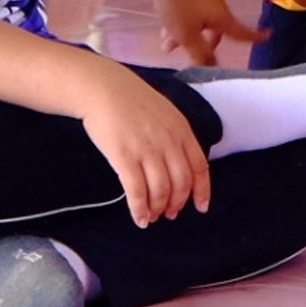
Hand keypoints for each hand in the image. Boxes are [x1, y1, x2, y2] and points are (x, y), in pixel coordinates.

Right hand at [79, 60, 211, 226]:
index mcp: (182, 131)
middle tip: (170, 214)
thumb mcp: (166, 113)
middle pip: (181, 182)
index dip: (202, 191)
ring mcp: (147, 150)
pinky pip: (136, 190)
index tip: (201, 207)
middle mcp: (169, 142)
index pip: (200, 167)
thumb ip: (176, 136)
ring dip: (158, 208)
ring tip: (152, 217)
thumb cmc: (132, 101)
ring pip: (160, 190)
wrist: (103, 89)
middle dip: (177, 203)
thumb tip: (180, 163)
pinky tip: (139, 218)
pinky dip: (139, 208)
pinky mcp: (124, 157)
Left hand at [153, 0, 262, 65]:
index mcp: (222, 19)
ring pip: (200, 23)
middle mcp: (218, 7)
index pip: (242, 32)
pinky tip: (166, 25)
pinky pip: (192, 12)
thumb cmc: (178, 5)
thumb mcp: (187, 35)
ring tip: (167, 44)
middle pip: (216, 32)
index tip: (268, 36)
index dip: (254, 37)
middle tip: (188, 56)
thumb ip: (199, 53)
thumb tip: (210, 67)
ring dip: (187, 36)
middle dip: (203, 45)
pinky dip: (184, 23)